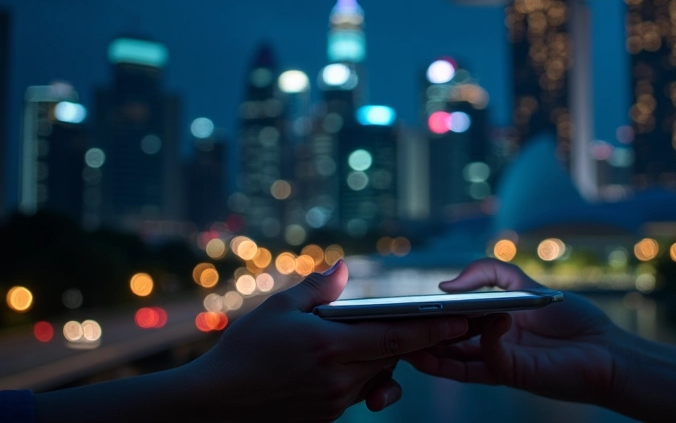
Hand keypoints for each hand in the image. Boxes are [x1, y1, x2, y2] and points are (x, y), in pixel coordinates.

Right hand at [189, 260, 469, 420]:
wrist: (214, 404)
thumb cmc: (243, 352)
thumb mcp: (277, 310)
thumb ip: (317, 288)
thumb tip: (344, 267)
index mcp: (331, 348)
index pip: (396, 337)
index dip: (432, 328)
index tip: (461, 319)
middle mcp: (339, 379)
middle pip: (393, 357)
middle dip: (419, 340)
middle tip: (449, 324)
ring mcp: (334, 403)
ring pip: (378, 376)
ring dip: (386, 358)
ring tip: (386, 336)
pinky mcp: (326, 417)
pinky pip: (358, 393)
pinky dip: (363, 375)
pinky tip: (349, 359)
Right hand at [405, 259, 624, 407]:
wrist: (606, 349)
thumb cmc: (572, 318)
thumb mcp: (525, 284)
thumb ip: (488, 273)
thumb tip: (447, 285)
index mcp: (490, 327)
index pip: (449, 325)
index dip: (428, 319)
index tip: (406, 310)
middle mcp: (489, 347)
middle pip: (446, 346)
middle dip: (421, 338)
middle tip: (397, 328)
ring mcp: (499, 362)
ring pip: (456, 361)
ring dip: (434, 352)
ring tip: (413, 340)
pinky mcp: (513, 373)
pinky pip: (488, 359)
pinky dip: (484, 341)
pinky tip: (487, 323)